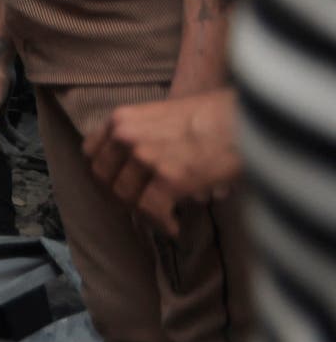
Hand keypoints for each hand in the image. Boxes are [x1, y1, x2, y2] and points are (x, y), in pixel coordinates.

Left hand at [86, 90, 239, 231]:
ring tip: (160, 218)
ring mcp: (146, 157)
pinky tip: (174, 228)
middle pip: (103, 178)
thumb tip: (142, 165)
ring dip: (141, 212)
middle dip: (119, 197)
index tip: (118, 186)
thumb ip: (144, 134)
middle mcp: (126, 136)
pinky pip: (151, 211)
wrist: (250, 116)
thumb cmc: (216, 113)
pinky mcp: (170, 178)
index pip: (91, 153)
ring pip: (125, 197)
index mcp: (123, 118)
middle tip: (139, 207)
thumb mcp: (165, 113)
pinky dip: (161, 224)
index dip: (104, 173)